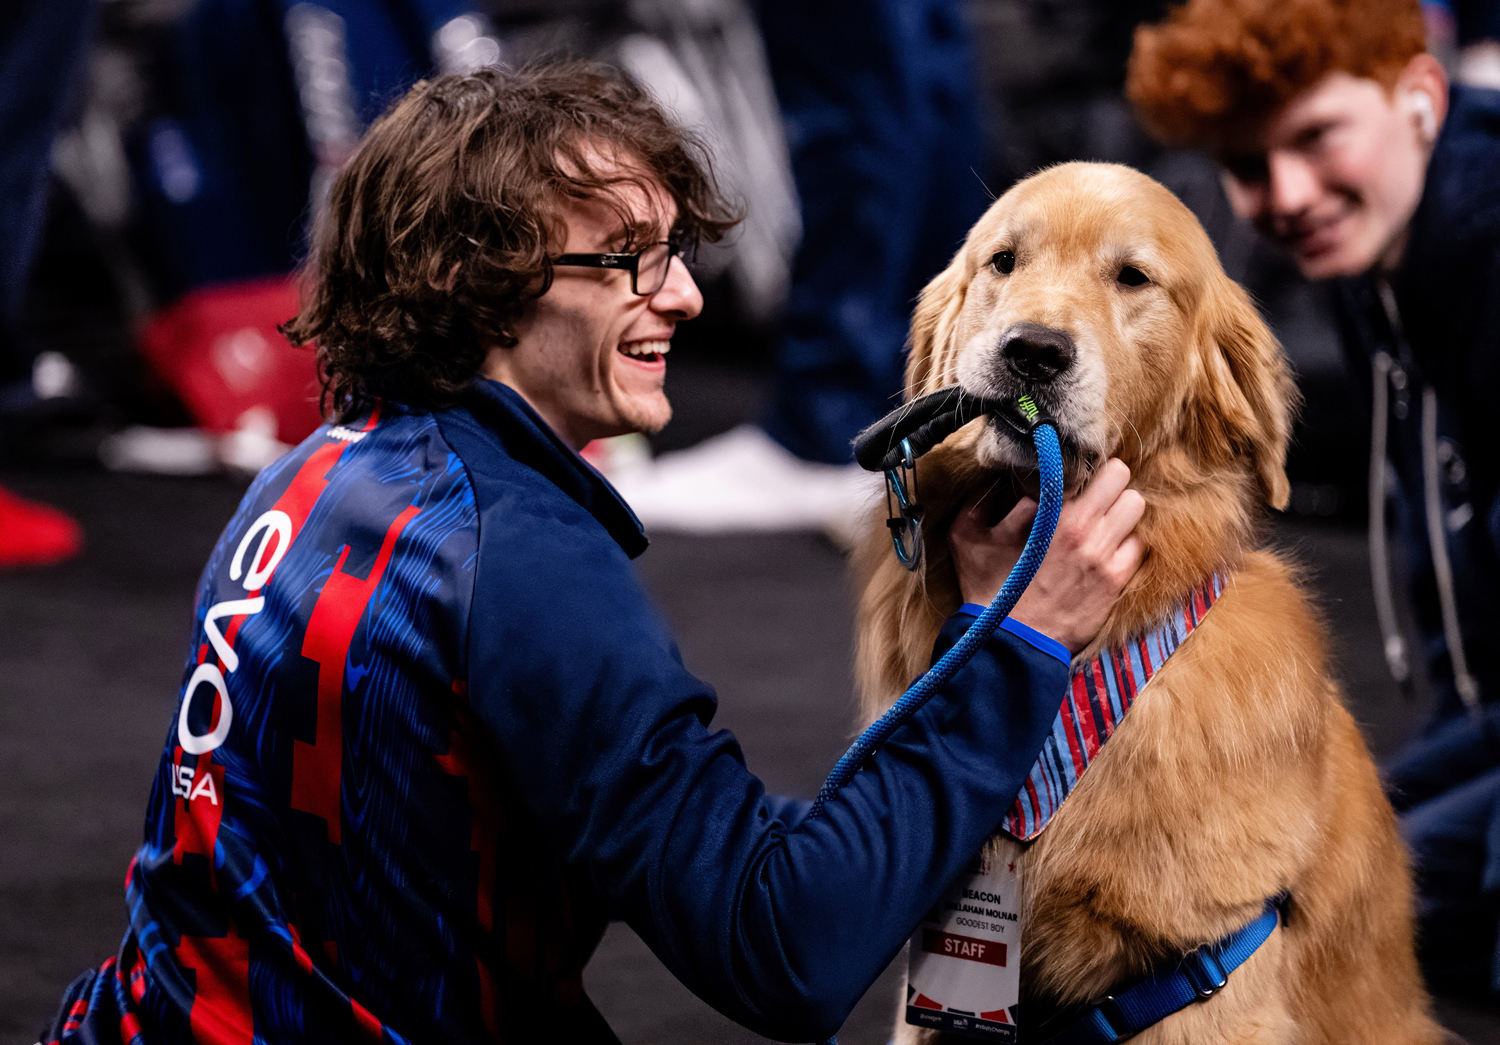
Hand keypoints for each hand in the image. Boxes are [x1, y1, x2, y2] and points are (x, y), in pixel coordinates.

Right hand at [949, 459, 1144, 652]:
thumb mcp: (966, 537)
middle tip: (1094, 494)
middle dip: (1108, 482)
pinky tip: (1107, 551)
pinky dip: (1126, 543)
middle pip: (1122, 477)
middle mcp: (1085, 529)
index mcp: (1052, 514)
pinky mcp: (1117, 581)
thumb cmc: (988, 588)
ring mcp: (1106, 556)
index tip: (1071, 476)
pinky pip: (1139, 546)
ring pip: (1136, 507)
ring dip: (1120, 512)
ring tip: (1103, 522)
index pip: (1085, 467)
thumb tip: (998, 480)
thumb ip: (979, 502)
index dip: (1079, 469)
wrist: (1011, 640)